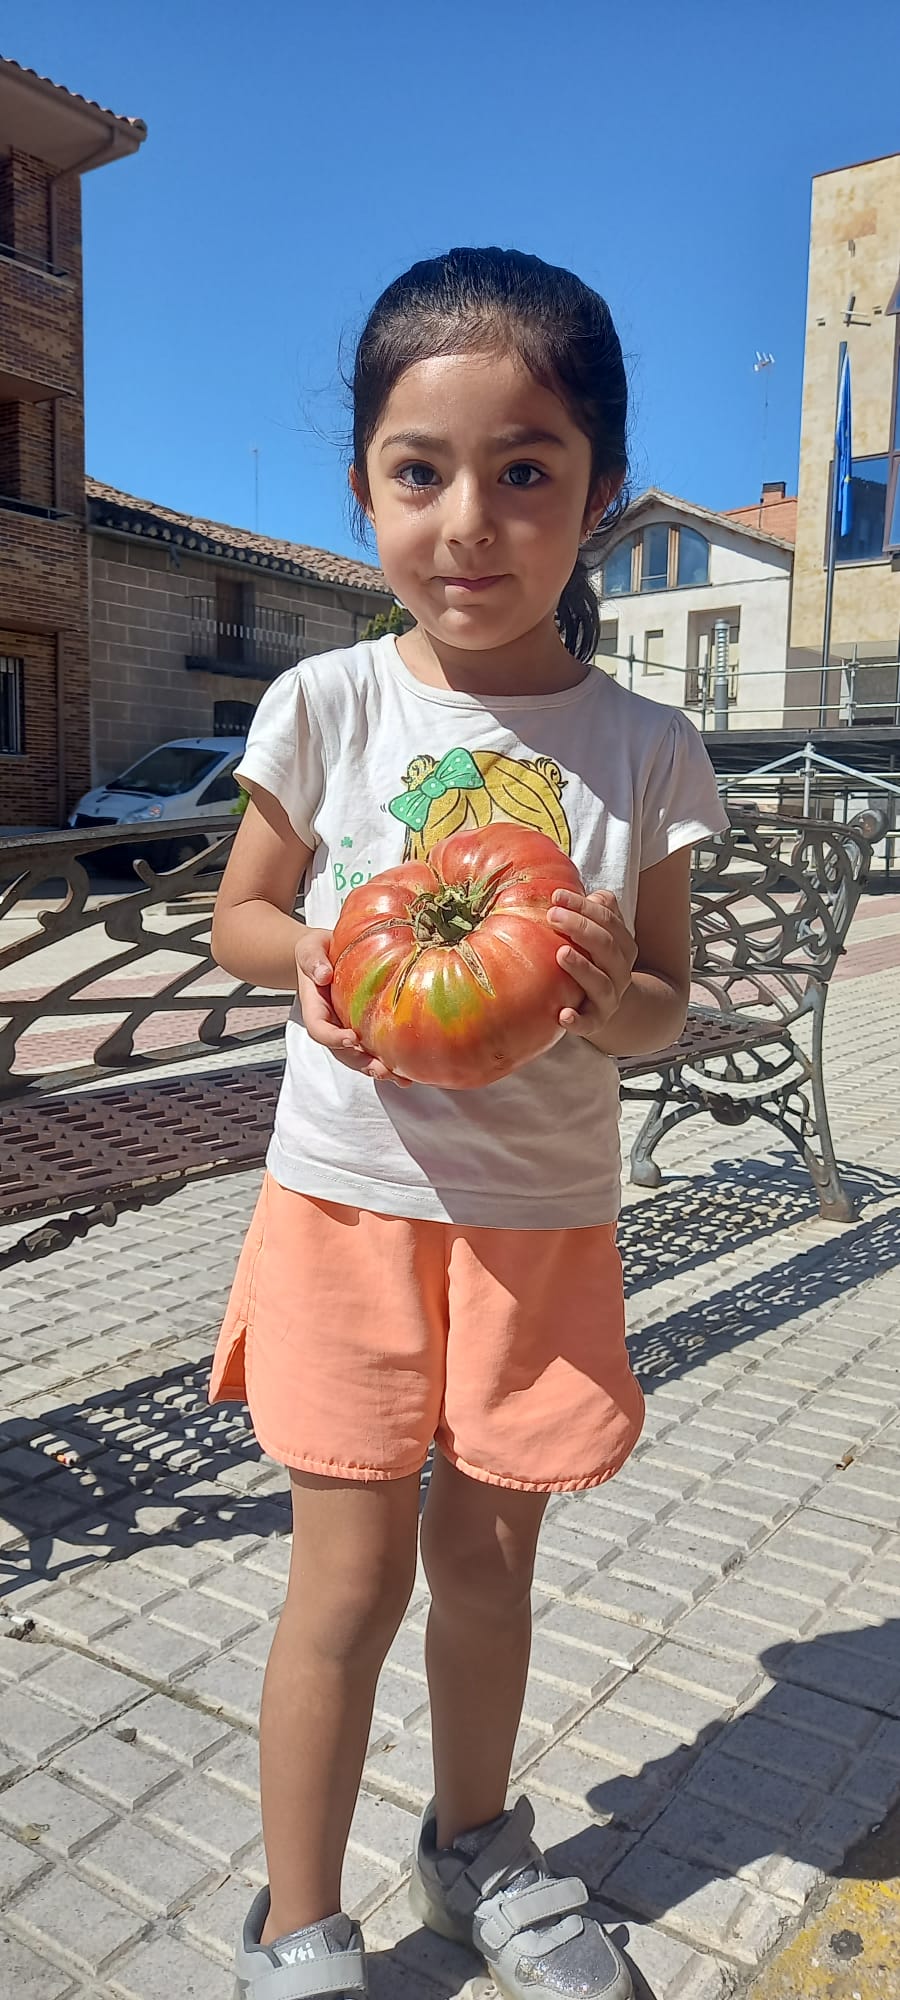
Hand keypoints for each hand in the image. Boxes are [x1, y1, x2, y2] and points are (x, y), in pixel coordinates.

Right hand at [294, 928, 411, 1085]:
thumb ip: (312, 960)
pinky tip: (407, 1071)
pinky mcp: (363, 1028)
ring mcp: (346, 1028)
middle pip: (341, 1052)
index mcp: (315, 1008)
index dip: (333, 1037)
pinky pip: (373, 1048)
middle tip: (381, 1069)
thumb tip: (323, 974)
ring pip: (358, 1056)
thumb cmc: (316, 951)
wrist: (325, 954)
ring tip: (399, 1078)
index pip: (319, 1029)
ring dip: (376, 1069)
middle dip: (361, 1063)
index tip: (351, 1037)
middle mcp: (331, 1024)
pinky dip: (388, 1062)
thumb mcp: (309, 948)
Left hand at [548, 889, 636, 1041]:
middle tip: (552, 916)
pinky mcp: (595, 1022)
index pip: (608, 920)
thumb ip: (596, 912)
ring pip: (602, 983)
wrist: (608, 1007)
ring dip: (582, 967)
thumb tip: (582, 890)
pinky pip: (589, 1024)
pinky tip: (563, 1015)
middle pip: (606, 947)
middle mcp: (620, 971)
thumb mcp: (599, 935)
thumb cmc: (594, 962)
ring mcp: (610, 998)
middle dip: (580, 928)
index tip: (557, 895)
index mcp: (622, 946)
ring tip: (561, 953)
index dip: (584, 906)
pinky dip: (577, 1021)